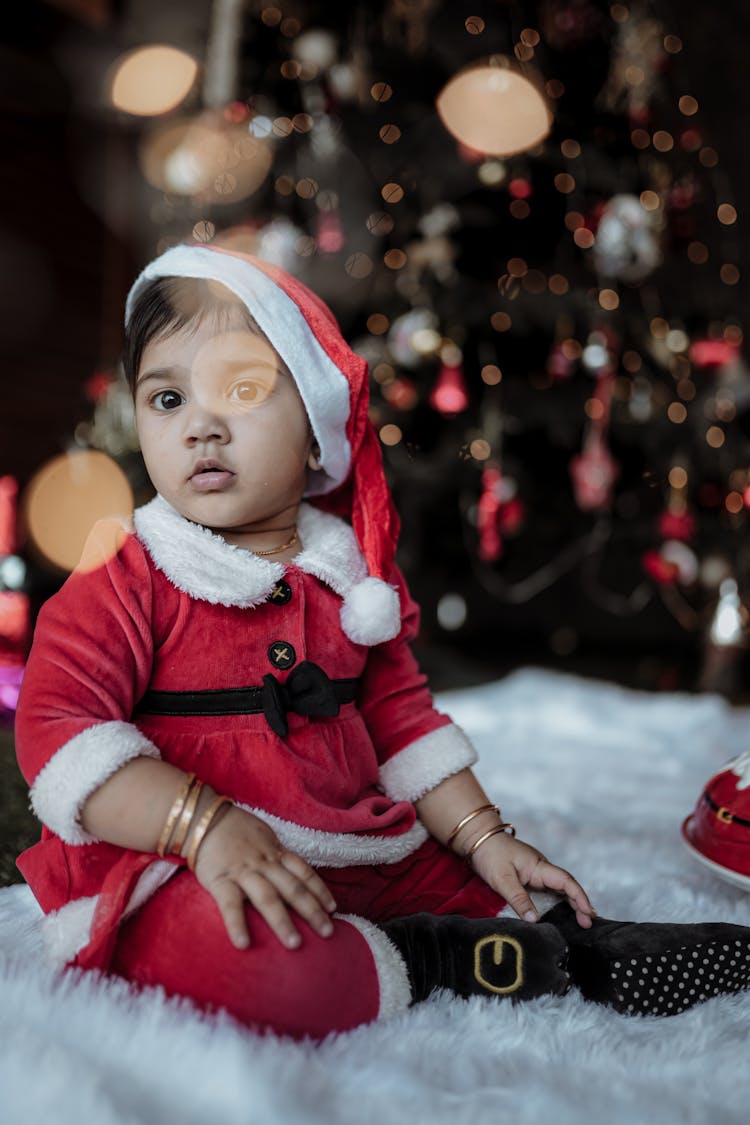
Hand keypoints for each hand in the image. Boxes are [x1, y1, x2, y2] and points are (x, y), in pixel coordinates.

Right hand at [192, 804, 336, 950]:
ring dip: (283, 921)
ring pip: (268, 898)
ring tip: (295, 944)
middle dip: (312, 911)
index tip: (332, 908)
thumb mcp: (263, 837)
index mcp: (275, 852)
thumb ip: (276, 854)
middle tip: (328, 932)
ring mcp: (243, 872)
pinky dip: (237, 924)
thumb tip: (293, 872)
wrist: (203, 818)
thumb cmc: (235, 830)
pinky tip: (244, 944)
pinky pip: (230, 904)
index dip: (319, 890)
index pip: (304, 872)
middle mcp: (264, 863)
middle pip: (293, 888)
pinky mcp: (221, 880)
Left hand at [468, 831, 594, 928]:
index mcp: (539, 866)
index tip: (588, 912)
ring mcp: (536, 873)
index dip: (579, 897)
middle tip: (587, 924)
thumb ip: (518, 899)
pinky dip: (558, 901)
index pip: (566, 881)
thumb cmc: (490, 854)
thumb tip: (534, 920)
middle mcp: (542, 869)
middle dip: (579, 904)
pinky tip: (561, 912)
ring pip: (559, 889)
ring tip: (581, 921)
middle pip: (567, 886)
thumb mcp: (502, 879)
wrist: (478, 839)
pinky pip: (548, 890)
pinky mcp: (529, 877)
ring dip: (571, 903)